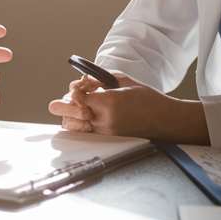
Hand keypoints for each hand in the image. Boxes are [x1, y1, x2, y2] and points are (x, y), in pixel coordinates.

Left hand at [47, 71, 210, 142]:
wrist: (165, 119)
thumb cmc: (147, 98)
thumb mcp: (123, 81)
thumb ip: (100, 81)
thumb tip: (81, 82)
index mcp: (109, 101)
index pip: (78, 97)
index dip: (72, 92)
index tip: (75, 88)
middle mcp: (105, 118)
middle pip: (72, 116)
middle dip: (62, 108)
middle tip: (56, 104)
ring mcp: (107, 131)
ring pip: (77, 127)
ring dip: (70, 118)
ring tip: (70, 110)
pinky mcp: (109, 138)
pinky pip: (87, 132)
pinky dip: (81, 125)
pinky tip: (81, 118)